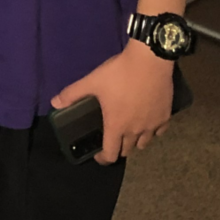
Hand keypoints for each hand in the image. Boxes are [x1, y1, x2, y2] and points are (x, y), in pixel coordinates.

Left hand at [50, 42, 174, 164]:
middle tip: (112, 137)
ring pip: (144, 143)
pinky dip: (152, 131)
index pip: (110, 155)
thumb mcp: (93, 81)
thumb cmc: (119, 73)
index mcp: (116, 126)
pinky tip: (148, 121)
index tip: (98, 154)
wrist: (149, 61)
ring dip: (135, 141)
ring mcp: (152, 125)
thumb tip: (54, 103)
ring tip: (129, 130)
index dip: (103, 158)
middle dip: (118, 148)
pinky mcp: (165, 117)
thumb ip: (73, 93)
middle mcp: (135, 131)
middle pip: (127, 151)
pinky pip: (159, 132)